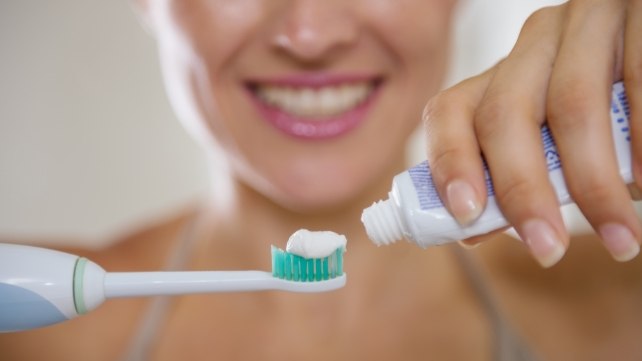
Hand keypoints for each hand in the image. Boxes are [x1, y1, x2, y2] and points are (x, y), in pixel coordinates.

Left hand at [423, 0, 641, 266]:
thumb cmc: (607, 113)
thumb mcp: (556, 134)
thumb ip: (517, 174)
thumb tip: (471, 232)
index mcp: (505, 71)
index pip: (451, 110)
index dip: (450, 162)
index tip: (466, 214)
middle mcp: (537, 41)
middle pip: (505, 113)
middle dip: (522, 190)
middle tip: (546, 249)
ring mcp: (588, 22)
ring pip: (571, 104)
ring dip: (594, 185)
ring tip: (619, 238)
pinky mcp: (640, 15)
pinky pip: (638, 81)